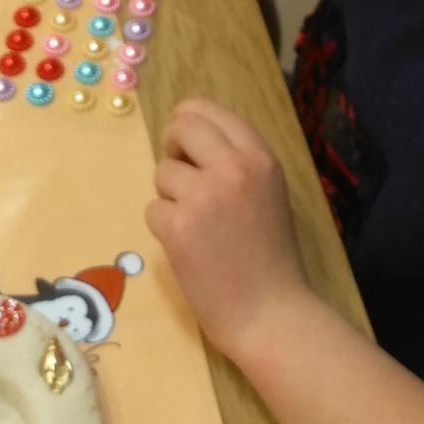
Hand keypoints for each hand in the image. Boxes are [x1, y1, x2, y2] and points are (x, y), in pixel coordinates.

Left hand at [147, 99, 310, 362]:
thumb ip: (236, 163)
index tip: (187, 146)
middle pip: (181, 125)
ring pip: (163, 172)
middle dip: (173, 147)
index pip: (209, 111)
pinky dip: (164, 228)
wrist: (270, 312)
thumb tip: (190, 143)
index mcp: (260, 157)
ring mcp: (204, 196)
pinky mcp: (179, 227)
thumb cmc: (270, 256)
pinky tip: (188, 248)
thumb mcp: (267, 192)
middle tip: (180, 177)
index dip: (189, 123)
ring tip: (197, 225)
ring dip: (170, 196)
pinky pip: (153, 209)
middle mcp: (233, 168)